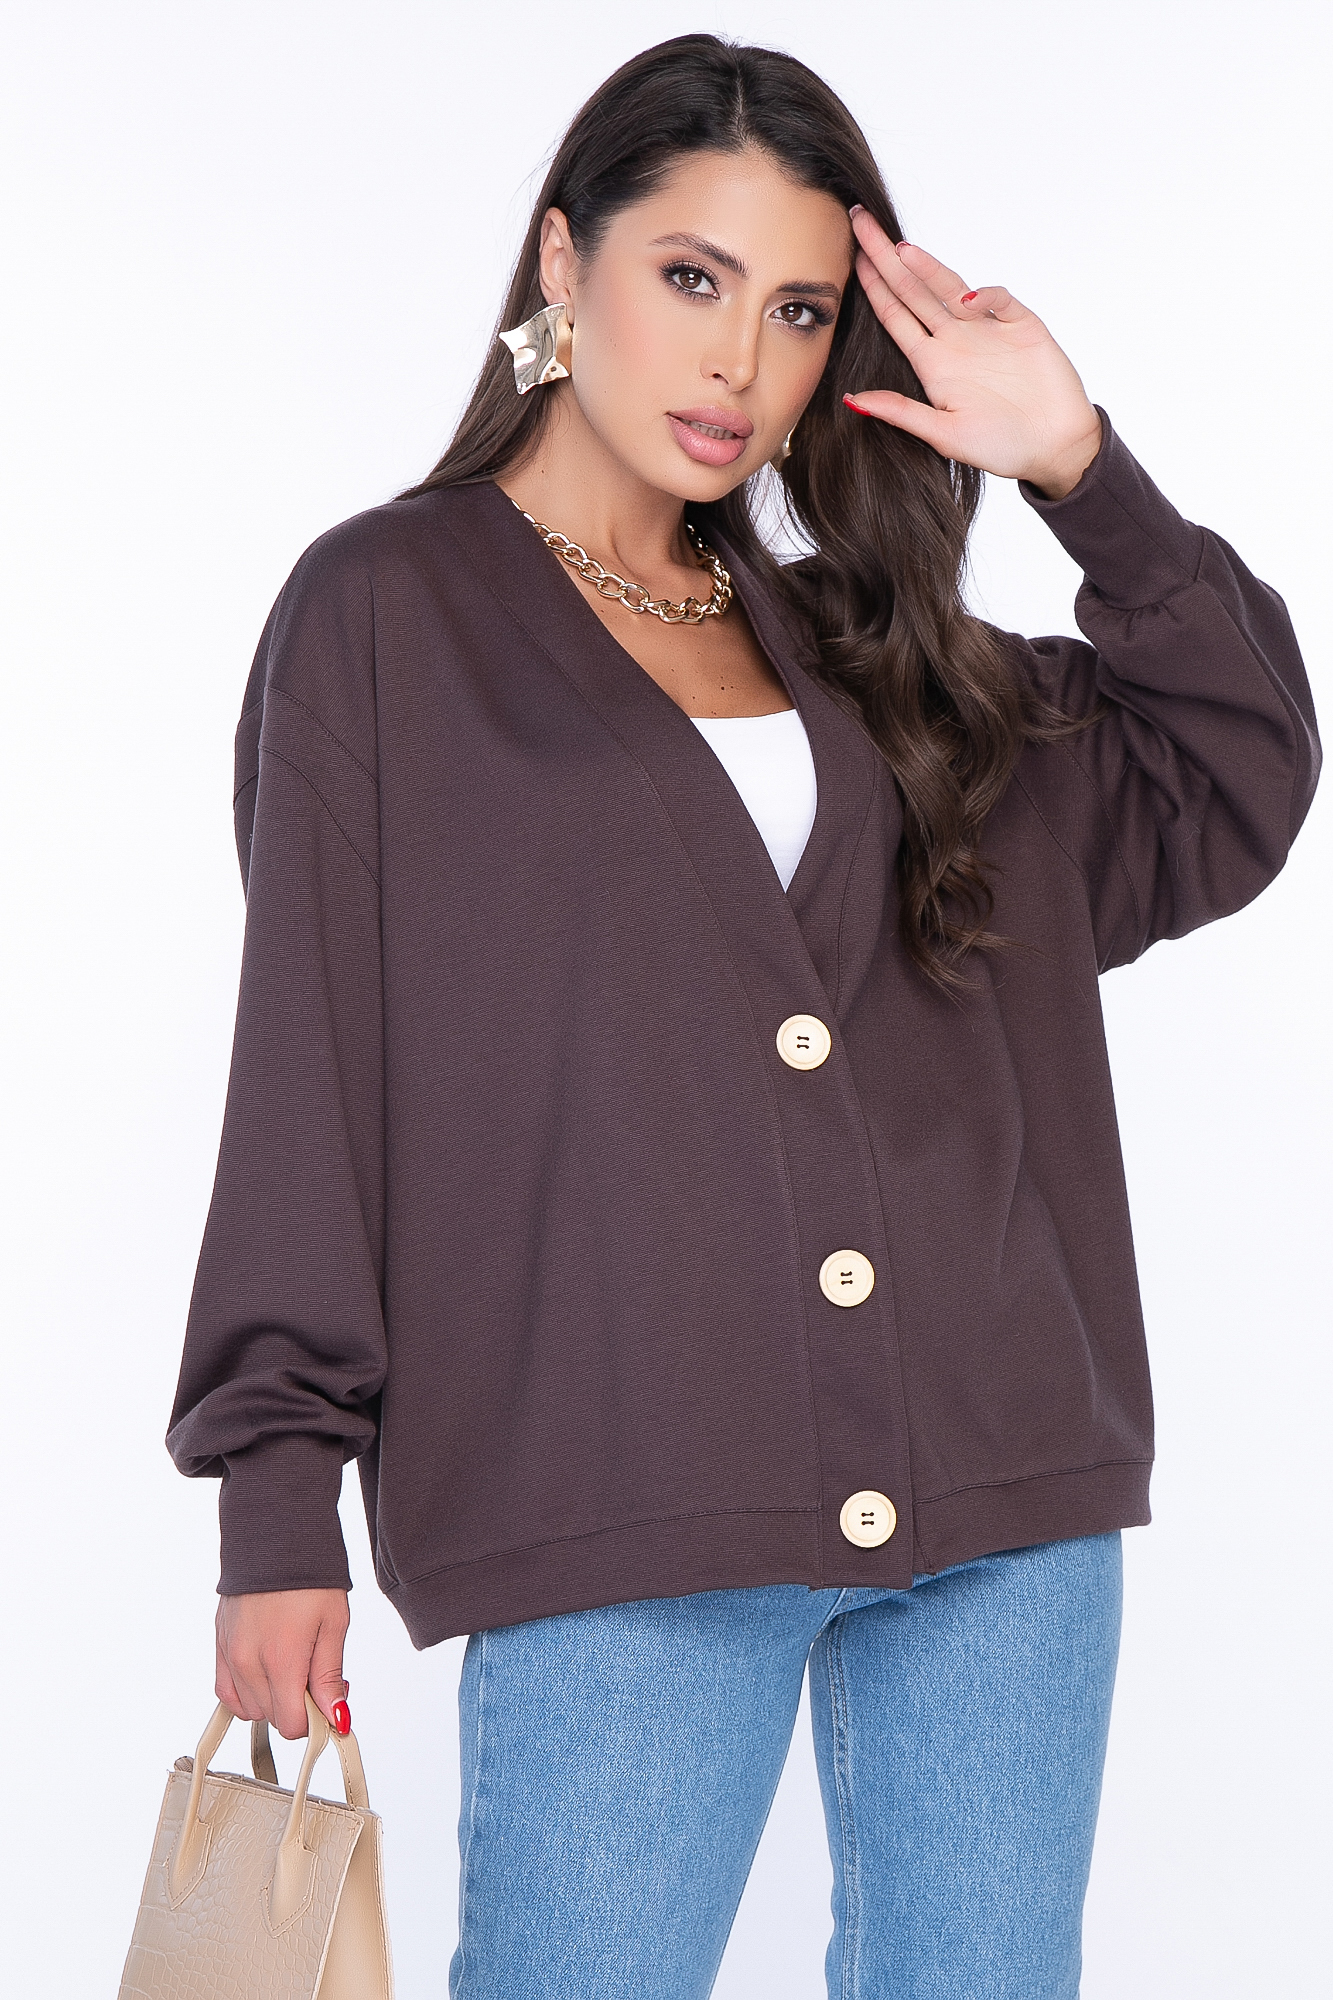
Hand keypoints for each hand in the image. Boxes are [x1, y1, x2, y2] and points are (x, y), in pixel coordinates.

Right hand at [215, 1588, 349, 1740]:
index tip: (328, 1699)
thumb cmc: (310, 1575)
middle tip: (316, 1672)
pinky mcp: (218, 1644)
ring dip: (273, 1699)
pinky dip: (246, 1692)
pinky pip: (227, 1691)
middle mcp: (248, 1662)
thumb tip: (336, 1719)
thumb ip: (330, 1677)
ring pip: (249, 1708)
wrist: (275, 1535)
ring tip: (292, 1666)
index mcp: (281, 1659)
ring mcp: (228, 1654)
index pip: (291, 1724)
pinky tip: (266, 1672)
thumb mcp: (334, 1623)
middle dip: (298, 1705)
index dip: (314, 1720)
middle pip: (272, 1717)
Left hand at [847, 208, 1101, 498]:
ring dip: (926, 267)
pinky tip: (965, 300)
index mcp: (932, 364)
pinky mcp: (1021, 325)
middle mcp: (954, 339)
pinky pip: (997, 299)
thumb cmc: (1001, 446)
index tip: (849, 254)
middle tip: (860, 220)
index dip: (872, 286)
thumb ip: (901, 413)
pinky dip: (982, 295)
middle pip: (913, 290)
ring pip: (950, 287)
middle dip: (886, 257)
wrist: (1055, 448)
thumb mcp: (944, 435)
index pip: (893, 315)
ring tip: (900, 249)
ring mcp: (987, 329)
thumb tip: (851, 400)